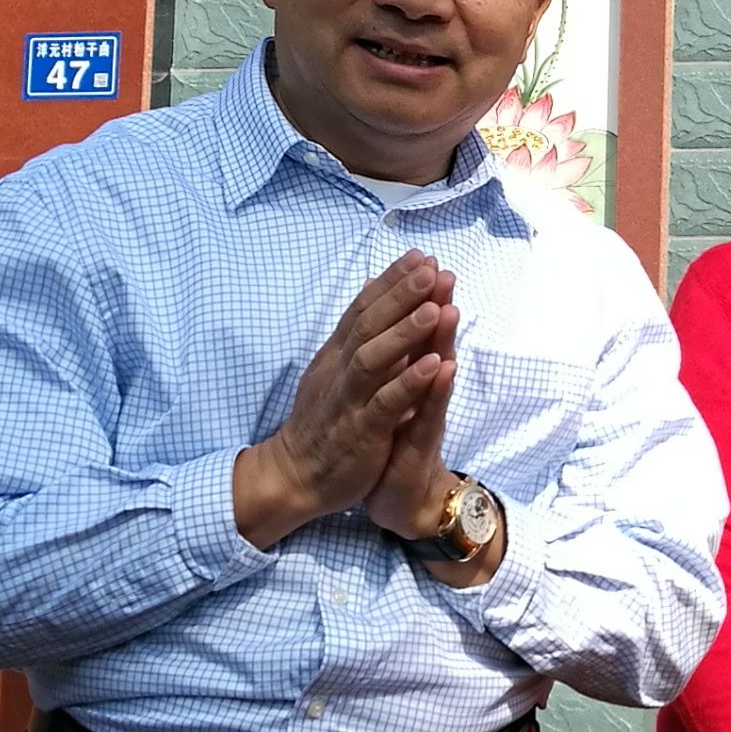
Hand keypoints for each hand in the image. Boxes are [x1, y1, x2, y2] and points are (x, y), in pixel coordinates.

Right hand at [231, 255, 455, 547]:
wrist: (295, 475)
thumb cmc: (323, 421)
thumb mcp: (334, 370)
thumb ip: (355, 332)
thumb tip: (371, 286)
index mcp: (337, 354)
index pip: (362, 308)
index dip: (390, 281)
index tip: (420, 255)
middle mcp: (340, 371)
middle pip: (368, 324)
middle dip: (400, 294)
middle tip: (429, 267)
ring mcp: (349, 400)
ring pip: (373, 359)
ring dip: (405, 331)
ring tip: (435, 306)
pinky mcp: (361, 432)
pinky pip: (385, 404)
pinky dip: (408, 383)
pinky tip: (433, 365)